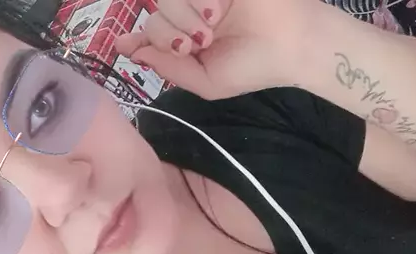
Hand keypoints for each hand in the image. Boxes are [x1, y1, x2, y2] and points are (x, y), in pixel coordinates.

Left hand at [115, 0, 322, 99]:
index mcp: (187, 43)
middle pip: (154, 17)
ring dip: (183, 15)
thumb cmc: (252, 68)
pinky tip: (221, 10)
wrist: (292, 45)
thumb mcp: (205, 81)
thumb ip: (169, 68)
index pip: (151, 37)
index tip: (123, 43)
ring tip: (212, 28)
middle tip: (195, 44)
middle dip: (168, 33)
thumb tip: (136, 55)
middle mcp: (190, 17)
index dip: (133, 40)